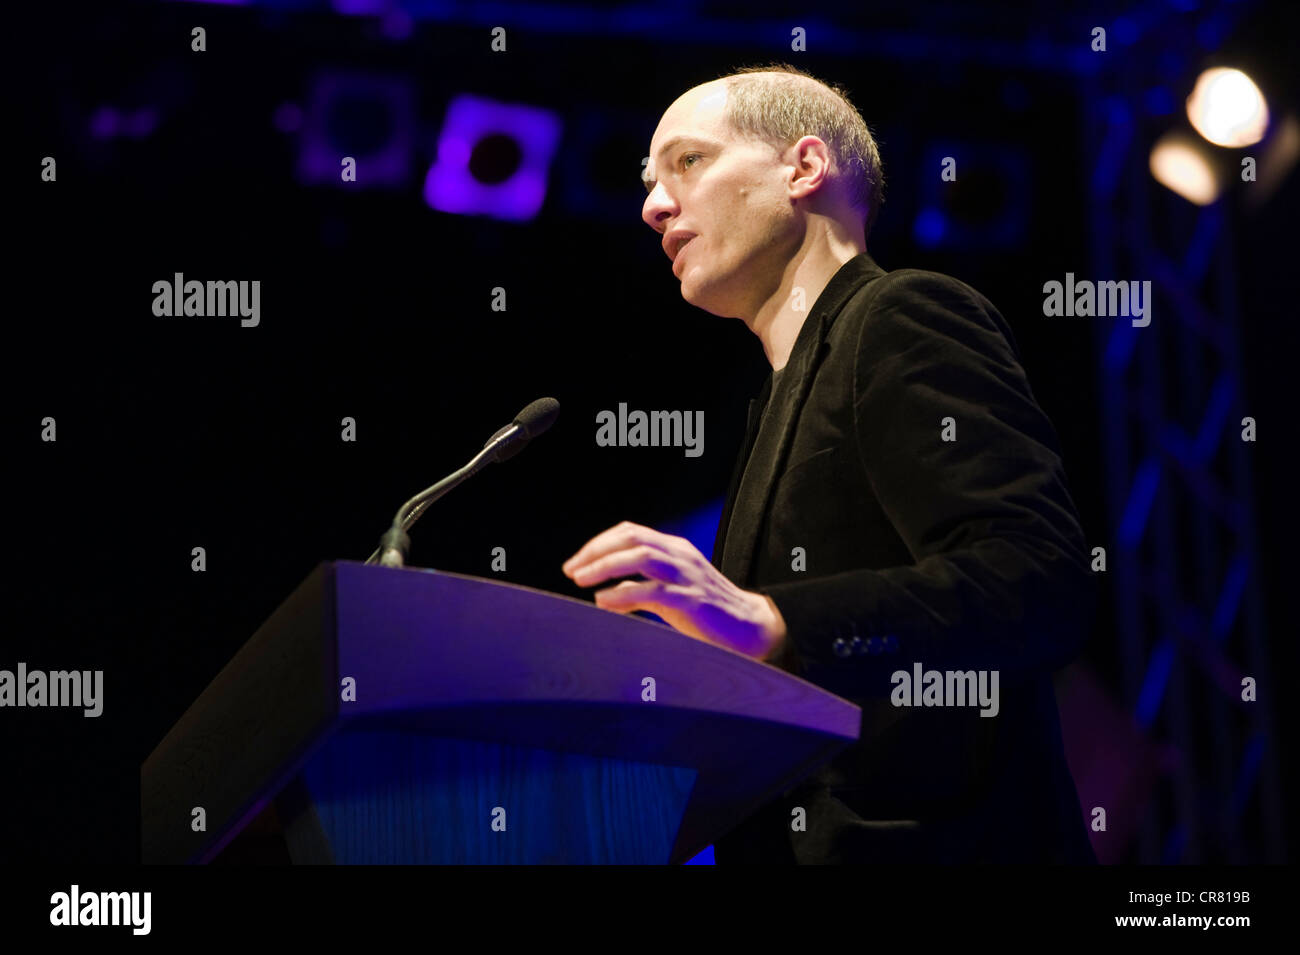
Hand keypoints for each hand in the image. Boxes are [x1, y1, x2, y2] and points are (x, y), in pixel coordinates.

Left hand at [561, 520, 786, 660]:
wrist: (750, 628)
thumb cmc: (707, 612)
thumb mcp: (670, 592)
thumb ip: (640, 589)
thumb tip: (604, 595)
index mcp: (675, 548)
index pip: (630, 532)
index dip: (599, 543)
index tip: (576, 562)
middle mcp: (680, 555)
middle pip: (632, 538)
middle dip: (596, 551)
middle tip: (571, 570)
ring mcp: (687, 576)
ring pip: (640, 557)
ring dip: (605, 567)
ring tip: (581, 580)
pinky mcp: (692, 600)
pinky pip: (653, 591)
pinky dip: (623, 595)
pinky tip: (603, 602)